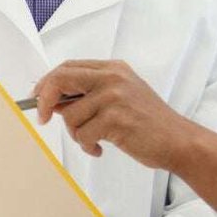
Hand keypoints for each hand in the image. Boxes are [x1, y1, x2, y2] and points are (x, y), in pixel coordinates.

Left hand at [31, 59, 200, 169]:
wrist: (179, 141)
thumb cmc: (147, 123)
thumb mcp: (119, 98)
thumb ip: (88, 95)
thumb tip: (50, 101)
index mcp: (113, 69)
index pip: (68, 67)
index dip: (47, 83)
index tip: (37, 98)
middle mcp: (113, 78)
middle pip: (61, 79)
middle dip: (45, 100)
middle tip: (44, 119)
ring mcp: (115, 97)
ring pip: (70, 116)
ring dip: (77, 134)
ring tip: (96, 140)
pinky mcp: (116, 118)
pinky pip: (83, 135)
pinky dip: (88, 147)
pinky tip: (102, 149)